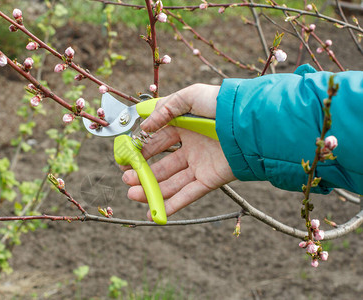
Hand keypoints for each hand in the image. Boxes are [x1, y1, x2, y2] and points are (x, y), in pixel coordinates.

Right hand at [121, 84, 235, 219]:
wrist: (247, 122)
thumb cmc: (219, 104)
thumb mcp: (189, 96)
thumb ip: (164, 109)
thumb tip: (145, 127)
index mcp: (186, 128)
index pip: (159, 141)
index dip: (142, 150)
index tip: (127, 159)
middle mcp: (192, 148)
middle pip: (163, 165)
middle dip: (143, 173)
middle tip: (126, 180)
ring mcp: (201, 165)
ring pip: (172, 182)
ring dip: (152, 190)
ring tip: (132, 195)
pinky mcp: (210, 180)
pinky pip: (188, 194)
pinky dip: (172, 205)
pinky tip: (154, 213)